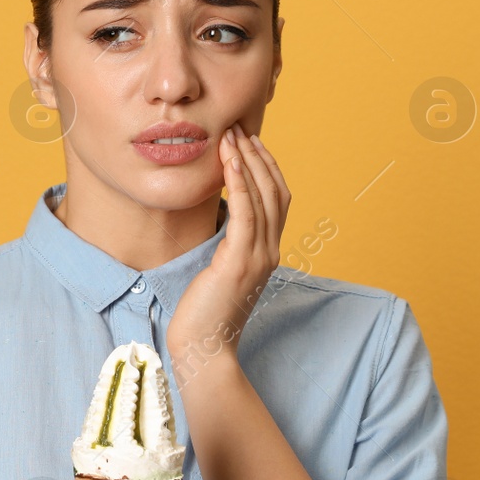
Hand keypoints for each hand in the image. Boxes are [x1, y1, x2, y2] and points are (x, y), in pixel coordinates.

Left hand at [166, 123, 291, 384]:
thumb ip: (226, 250)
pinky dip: (241, 182)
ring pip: (265, 196)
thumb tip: (219, 229)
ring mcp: (258, 257)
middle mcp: (269, 252)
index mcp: (266, 254)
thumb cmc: (203, 317)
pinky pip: (246, 212)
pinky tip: (229, 161)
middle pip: (277, 191)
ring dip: (249, 161)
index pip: (276, 201)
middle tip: (240, 128)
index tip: (249, 143)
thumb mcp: (219, 275)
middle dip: (260, 156)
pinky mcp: (240, 262)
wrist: (204, 351)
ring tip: (232, 135)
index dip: (267, 169)